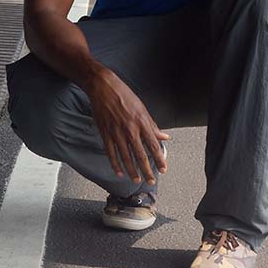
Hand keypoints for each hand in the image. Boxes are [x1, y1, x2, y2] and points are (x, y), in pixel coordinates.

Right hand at [86, 70, 170, 184]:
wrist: (103, 87)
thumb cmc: (124, 95)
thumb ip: (152, 125)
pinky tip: (119, 172)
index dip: (159, 159)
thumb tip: (164, 136)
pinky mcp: (105, 133)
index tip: (163, 168)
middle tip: (151, 181)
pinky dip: (115, 163)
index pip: (153, 145)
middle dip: (147, 170)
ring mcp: (117, 132)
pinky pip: (111, 152)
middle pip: (140, 154)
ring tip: (136, 179)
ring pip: (126, 156)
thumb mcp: (142, 108)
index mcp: (142, 122)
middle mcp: (130, 129)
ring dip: (132, 170)